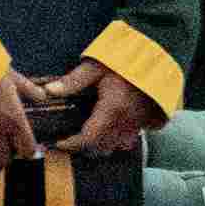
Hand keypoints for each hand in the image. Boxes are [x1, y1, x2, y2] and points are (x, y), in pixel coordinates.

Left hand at [36, 58, 163, 154]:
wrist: (157, 56)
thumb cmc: (125, 60)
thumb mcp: (96, 66)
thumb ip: (73, 81)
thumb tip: (47, 91)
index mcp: (111, 108)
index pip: (88, 139)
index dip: (71, 145)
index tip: (60, 142)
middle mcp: (125, 121)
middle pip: (101, 149)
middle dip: (84, 148)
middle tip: (71, 138)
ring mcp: (137, 123)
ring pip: (115, 147)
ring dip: (101, 145)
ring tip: (89, 133)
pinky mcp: (145, 122)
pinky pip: (128, 141)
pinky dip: (116, 140)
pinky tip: (108, 128)